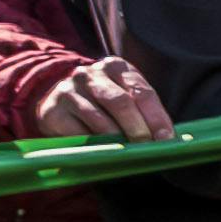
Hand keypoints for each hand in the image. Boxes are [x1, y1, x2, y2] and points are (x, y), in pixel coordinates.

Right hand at [32, 54, 173, 144]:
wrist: (56, 99)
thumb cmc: (101, 102)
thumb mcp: (123, 96)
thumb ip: (142, 112)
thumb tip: (166, 139)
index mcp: (116, 67)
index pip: (142, 91)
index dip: (157, 117)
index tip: (167, 139)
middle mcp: (91, 74)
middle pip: (121, 102)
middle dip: (138, 128)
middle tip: (147, 148)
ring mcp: (69, 90)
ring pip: (99, 119)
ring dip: (117, 140)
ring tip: (128, 154)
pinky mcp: (53, 110)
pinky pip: (77, 133)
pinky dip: (93, 146)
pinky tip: (102, 153)